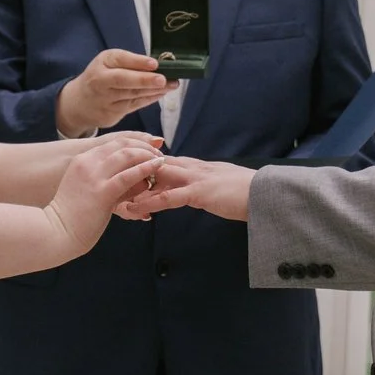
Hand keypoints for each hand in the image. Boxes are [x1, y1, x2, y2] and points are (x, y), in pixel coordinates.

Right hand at [44, 133, 164, 254]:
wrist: (55, 233)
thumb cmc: (74, 217)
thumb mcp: (90, 191)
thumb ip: (112, 183)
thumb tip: (140, 181)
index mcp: (82, 161)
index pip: (113, 144)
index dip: (134, 143)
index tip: (148, 149)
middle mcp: (87, 163)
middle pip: (121, 144)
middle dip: (143, 146)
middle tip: (158, 153)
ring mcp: (94, 176)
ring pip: (127, 155)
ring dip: (147, 155)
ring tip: (160, 160)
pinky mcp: (102, 192)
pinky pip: (128, 175)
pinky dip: (146, 168)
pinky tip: (158, 167)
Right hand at [57, 48, 171, 136]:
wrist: (78, 103)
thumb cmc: (101, 77)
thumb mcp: (109, 63)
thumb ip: (129, 63)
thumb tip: (159, 64)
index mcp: (102, 62)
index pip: (120, 59)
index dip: (138, 62)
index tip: (155, 63)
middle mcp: (101, 80)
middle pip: (123, 80)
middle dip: (145, 80)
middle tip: (164, 79)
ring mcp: (105, 99)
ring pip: (132, 94)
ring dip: (154, 90)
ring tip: (172, 85)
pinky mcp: (111, 113)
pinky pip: (134, 105)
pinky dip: (149, 99)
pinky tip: (162, 93)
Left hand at [123, 157, 255, 221]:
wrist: (266, 193)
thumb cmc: (245, 192)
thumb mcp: (219, 186)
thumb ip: (202, 185)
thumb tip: (191, 190)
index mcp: (196, 166)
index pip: (161, 163)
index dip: (140, 169)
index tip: (120, 177)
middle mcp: (192, 167)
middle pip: (153, 167)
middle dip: (130, 176)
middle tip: (109, 186)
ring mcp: (195, 178)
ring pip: (156, 180)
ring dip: (134, 190)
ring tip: (114, 200)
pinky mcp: (199, 192)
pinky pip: (169, 197)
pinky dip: (150, 203)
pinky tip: (136, 211)